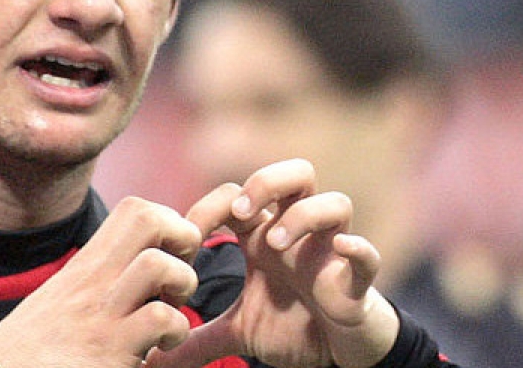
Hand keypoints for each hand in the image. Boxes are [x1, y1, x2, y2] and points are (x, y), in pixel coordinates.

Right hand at [0, 196, 203, 367]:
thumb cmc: (39, 348)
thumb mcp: (68, 299)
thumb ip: (105, 279)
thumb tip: (144, 268)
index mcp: (87, 265)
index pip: (137, 210)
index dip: (170, 225)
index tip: (172, 258)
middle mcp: (93, 279)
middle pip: (148, 217)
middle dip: (183, 239)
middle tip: (178, 277)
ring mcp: (101, 313)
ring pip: (158, 265)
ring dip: (183, 287)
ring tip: (171, 313)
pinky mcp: (109, 349)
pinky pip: (159, 319)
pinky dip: (176, 331)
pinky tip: (161, 349)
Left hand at [147, 159, 399, 367]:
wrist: (340, 355)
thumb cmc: (294, 327)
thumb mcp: (240, 332)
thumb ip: (200, 339)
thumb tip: (155, 357)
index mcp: (268, 237)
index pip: (240, 194)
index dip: (211, 206)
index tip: (189, 241)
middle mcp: (302, 235)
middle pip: (296, 174)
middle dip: (268, 182)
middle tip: (244, 212)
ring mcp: (332, 253)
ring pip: (335, 202)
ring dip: (305, 215)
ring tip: (276, 244)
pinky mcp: (357, 282)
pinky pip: (367, 254)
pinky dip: (357, 248)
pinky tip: (343, 248)